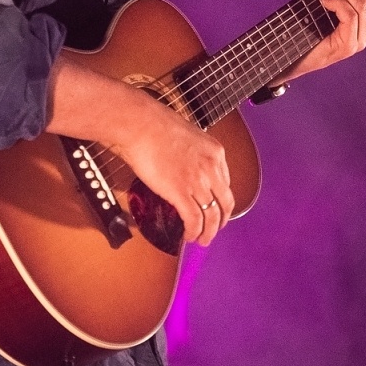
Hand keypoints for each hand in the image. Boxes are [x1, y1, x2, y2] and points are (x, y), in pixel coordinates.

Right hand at [110, 99, 235, 245]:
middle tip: (215, 229)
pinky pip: (194, 219)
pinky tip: (189, 236)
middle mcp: (211, 168)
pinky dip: (194, 231)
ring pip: (212, 215)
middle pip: (225, 203)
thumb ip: (192, 154)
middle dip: (221, 220)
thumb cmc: (155, 125)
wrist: (140, 125)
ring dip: (208, 232)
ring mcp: (198, 181)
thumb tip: (184, 168)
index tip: (215, 207)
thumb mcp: (186, 136)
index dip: (220, 200)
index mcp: (215, 152)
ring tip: (202, 240)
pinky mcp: (181, 192)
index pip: (226, 183)